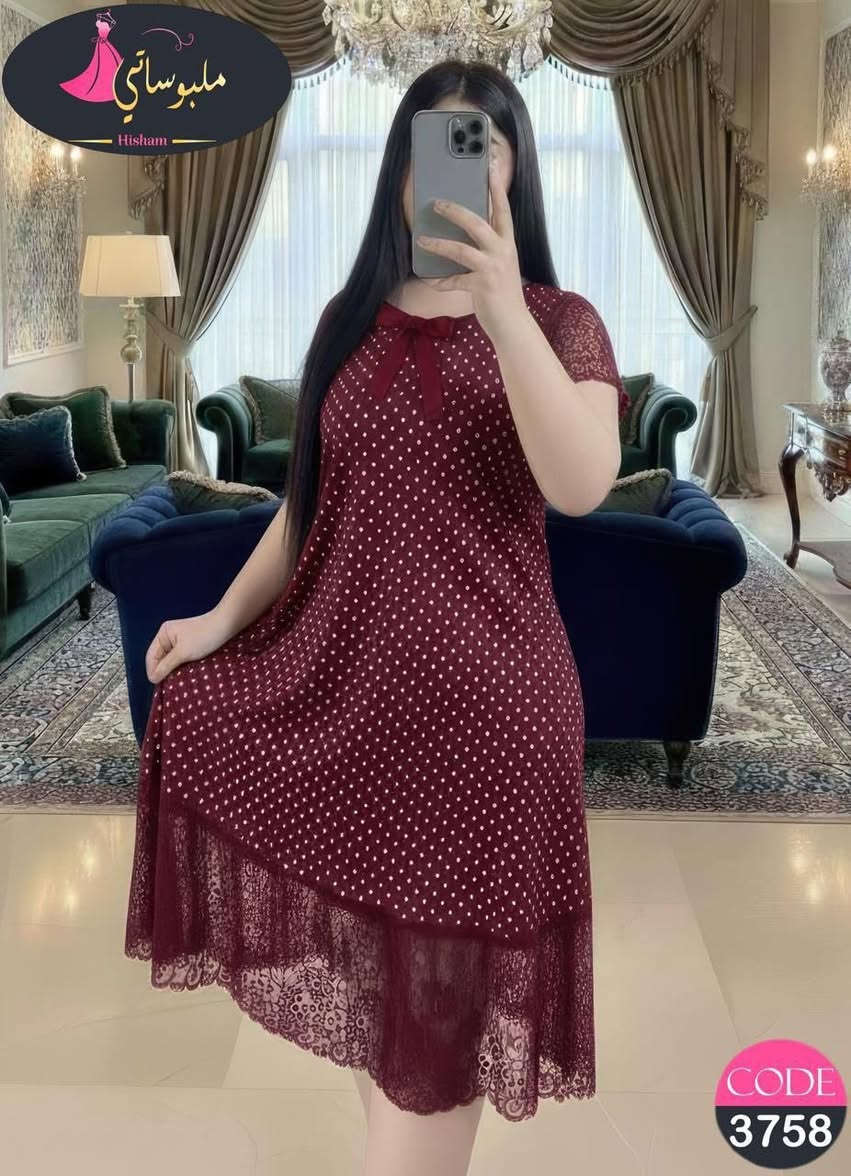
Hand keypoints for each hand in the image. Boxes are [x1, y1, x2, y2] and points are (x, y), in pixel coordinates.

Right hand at [145, 609, 229, 683]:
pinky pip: (179, 659)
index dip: (152, 671)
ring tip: (174, 682)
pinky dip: (180, 667)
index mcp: (163, 634)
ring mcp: (179, 641)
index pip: (151, 656)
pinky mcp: (189, 646)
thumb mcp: (183, 653)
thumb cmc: (204, 636)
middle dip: (162, 671)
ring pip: (170, 660)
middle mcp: (169, 636)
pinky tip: (183, 675)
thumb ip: (166, 665)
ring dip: (172, 670)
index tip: (157, 684)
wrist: (226, 625)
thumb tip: (152, 678)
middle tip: (166, 686)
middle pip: (159, 658)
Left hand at [415, 158, 528, 340]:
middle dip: (454, 210)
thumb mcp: (500, 264)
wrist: (513, 323)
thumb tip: (462, 231)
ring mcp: (492, 268)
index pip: (503, 209)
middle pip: (476, 222)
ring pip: (460, 249)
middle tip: (436, 203)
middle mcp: (502, 251)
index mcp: (508, 242)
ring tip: (421, 240)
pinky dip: (438, 281)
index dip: (496, 188)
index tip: (488, 167)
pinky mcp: (482, 286)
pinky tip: (427, 280)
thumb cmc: (502, 292)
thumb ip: (488, 247)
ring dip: (438, 244)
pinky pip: (453, 280)